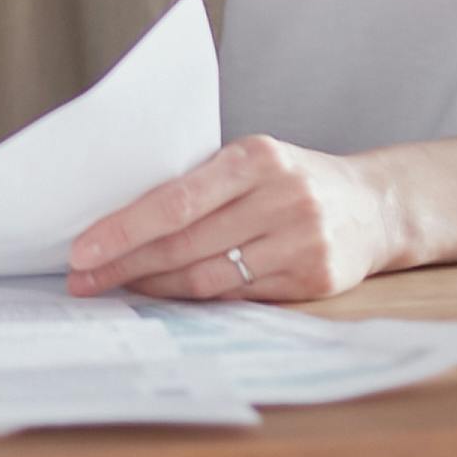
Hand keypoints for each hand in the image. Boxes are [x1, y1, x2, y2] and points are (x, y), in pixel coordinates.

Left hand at [67, 135, 401, 302]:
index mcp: (256, 158)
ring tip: (116, 289)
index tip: (82, 249)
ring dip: (154, 287)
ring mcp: (301, 241)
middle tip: (83, 279)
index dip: (124, 229)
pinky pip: (237, 297)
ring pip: (207, 277)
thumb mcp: (253, 162)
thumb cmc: (292, 181)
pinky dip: (195, 299)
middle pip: (185, 243)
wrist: (374, 207)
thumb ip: (201, 184)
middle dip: (125, 264)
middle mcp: (281, 197)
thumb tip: (119, 218)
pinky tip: (166, 296)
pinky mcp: (313, 279)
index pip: (176, 200)